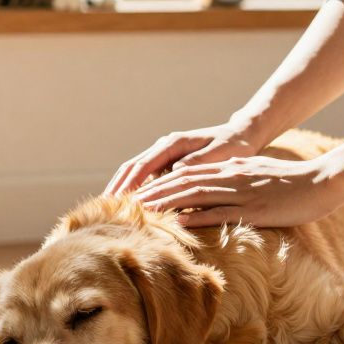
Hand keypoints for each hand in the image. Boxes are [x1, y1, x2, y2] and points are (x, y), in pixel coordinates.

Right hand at [105, 123, 262, 195]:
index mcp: (173, 143)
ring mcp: (164, 153)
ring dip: (121, 187)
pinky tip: (127, 203)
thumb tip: (174, 172)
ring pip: (134, 170)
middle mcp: (164, 146)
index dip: (129, 185)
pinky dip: (133, 188)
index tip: (117, 201)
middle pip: (132, 167)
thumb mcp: (218, 153)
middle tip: (102, 208)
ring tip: (108, 207)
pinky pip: (144, 175)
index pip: (143, 166)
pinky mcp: (168, 161)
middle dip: (116, 187)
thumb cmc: (233, 146)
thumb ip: (196, 162)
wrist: (241, 136)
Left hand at [133, 154, 343, 228]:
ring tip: (142, 211)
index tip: (139, 192)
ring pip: (195, 194)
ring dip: (166, 203)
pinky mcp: (254, 208)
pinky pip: (219, 212)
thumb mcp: (258, 176)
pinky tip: (177, 224)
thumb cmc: (294, 183)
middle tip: (127, 202)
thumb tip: (216, 193)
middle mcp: (231, 176)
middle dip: (154, 192)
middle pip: (183, 181)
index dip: (161, 182)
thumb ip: (236, 181)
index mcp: (231, 169)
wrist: (323, 181)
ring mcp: (241, 192)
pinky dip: (195, 217)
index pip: (187, 173)